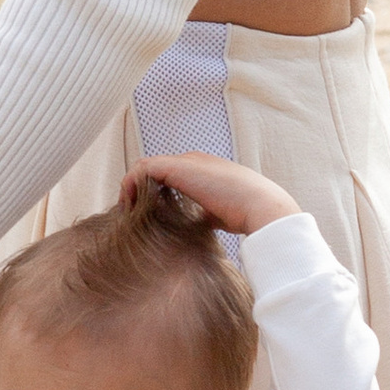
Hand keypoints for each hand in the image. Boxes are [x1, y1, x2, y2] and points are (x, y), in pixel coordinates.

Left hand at [127, 153, 298, 236]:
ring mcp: (186, 161)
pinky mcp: (178, 167)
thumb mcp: (218, 212)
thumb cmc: (246, 214)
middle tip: (131, 213)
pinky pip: (143, 169)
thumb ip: (203, 213)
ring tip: (128, 211)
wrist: (261, 207)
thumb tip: (190, 229)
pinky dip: (132, 185)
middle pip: (155, 169)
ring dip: (133, 187)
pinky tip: (130, 206)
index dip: (153, 191)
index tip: (144, 214)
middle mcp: (194, 159)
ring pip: (146, 166)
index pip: (169, 174)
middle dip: (140, 189)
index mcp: (204, 168)